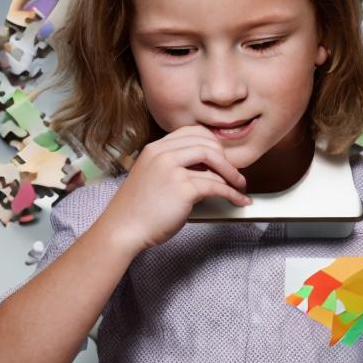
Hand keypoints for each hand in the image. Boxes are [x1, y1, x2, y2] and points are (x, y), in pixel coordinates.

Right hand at [99, 125, 250, 254]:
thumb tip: (207, 167)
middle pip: (207, 145)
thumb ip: (172, 166)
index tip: (222, 157)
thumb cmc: (138, 209)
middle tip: (234, 174)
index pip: (192, 132)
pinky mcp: (183, 188)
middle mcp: (162, 154)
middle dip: (226, 160)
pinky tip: (239, 200)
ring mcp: (172, 169)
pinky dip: (232, 194)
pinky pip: (217, 186)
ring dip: (233, 176)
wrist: (122, 229)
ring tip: (240, 187)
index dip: (213, 143)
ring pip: (215, 163)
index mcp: (155, 149)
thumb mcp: (152, 176)